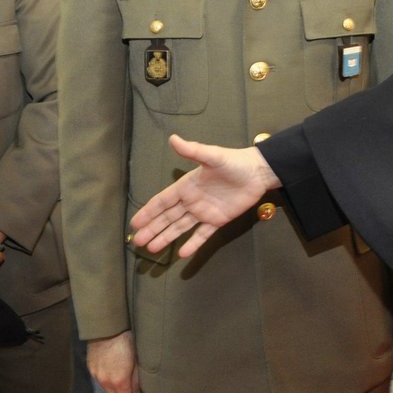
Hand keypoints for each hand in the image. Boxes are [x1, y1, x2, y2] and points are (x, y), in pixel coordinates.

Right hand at [88, 331, 145, 392]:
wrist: (108, 327)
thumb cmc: (126, 341)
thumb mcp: (138, 362)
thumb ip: (138, 380)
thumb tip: (140, 392)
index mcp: (119, 381)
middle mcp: (105, 381)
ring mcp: (96, 375)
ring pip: (109, 391)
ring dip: (118, 390)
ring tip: (127, 381)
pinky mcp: (91, 368)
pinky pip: (102, 381)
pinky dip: (110, 381)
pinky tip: (116, 372)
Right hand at [130, 135, 278, 258]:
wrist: (257, 173)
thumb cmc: (234, 162)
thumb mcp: (212, 156)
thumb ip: (193, 151)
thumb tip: (173, 138)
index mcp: (186, 186)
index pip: (162, 201)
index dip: (148, 212)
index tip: (134, 223)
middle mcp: (192, 200)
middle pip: (167, 217)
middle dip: (152, 229)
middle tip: (138, 242)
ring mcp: (204, 212)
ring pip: (180, 227)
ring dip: (166, 237)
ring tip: (153, 249)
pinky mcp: (218, 220)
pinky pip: (203, 234)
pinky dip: (193, 244)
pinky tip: (182, 254)